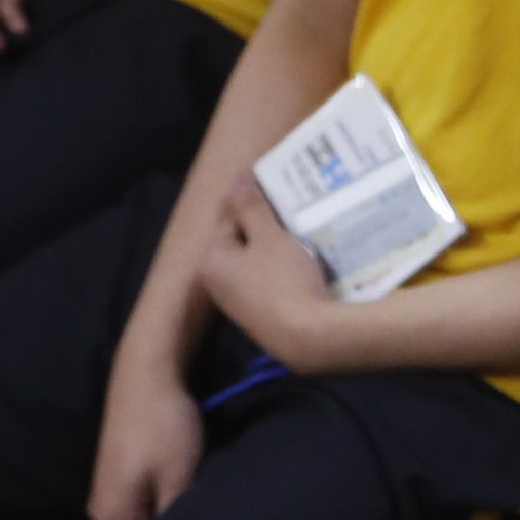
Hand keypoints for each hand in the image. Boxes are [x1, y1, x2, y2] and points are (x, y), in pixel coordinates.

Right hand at [89, 358, 205, 519]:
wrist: (148, 371)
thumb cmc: (165, 427)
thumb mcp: (180, 477)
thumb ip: (176, 518)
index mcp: (111, 519)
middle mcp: (100, 510)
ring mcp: (107, 488)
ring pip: (145, 513)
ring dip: (168, 509)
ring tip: (197, 503)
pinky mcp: (118, 469)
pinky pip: (143, 496)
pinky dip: (162, 493)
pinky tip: (183, 484)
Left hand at [197, 179, 340, 367]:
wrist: (308, 338)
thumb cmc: (283, 281)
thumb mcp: (269, 236)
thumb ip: (251, 207)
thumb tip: (237, 181)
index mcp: (211, 260)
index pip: (227, 217)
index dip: (251, 201)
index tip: (275, 190)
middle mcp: (217, 283)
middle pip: (240, 240)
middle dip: (264, 225)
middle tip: (289, 210)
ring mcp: (238, 302)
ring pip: (255, 261)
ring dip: (274, 246)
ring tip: (300, 232)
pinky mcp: (259, 315)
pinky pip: (267, 280)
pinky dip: (281, 267)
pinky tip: (302, 262)